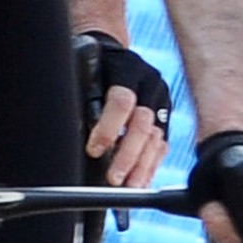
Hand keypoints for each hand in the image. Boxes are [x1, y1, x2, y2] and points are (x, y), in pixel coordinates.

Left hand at [74, 29, 170, 191]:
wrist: (110, 54)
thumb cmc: (90, 66)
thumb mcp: (83, 74)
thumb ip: (84, 100)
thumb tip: (77, 134)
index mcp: (126, 69)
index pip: (122, 100)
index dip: (109, 128)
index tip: (94, 150)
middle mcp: (149, 84)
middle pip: (143, 124)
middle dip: (128, 155)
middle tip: (114, 179)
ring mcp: (160, 101)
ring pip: (156, 138)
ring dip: (142, 166)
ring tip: (129, 188)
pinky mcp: (165, 117)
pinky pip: (162, 145)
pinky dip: (151, 165)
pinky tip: (141, 180)